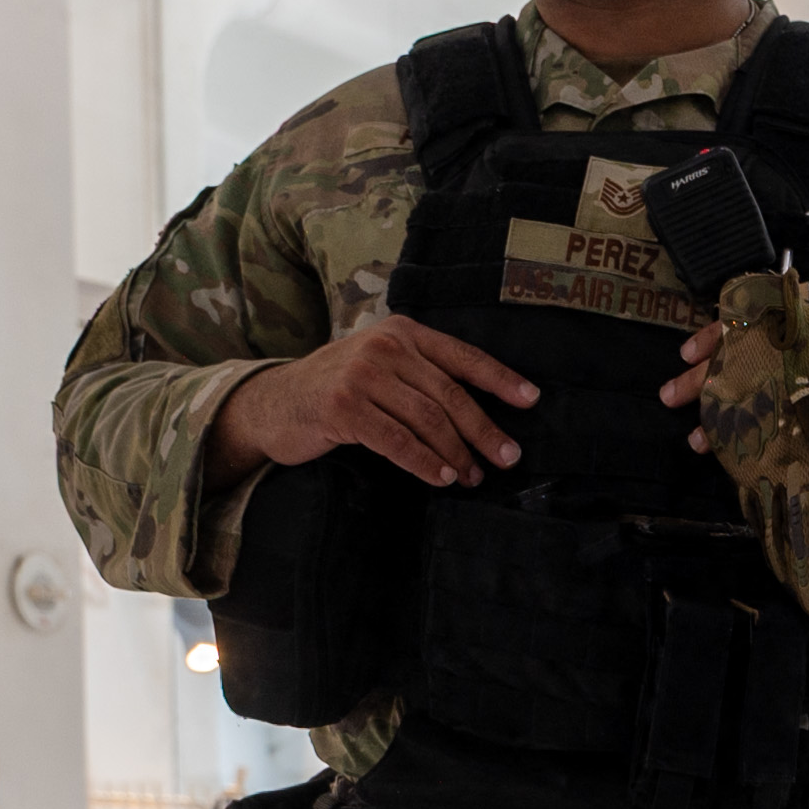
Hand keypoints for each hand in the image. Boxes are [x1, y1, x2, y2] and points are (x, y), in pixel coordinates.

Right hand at [208, 323, 532, 492]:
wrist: (276, 401)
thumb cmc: (339, 389)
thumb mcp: (382, 366)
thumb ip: (422, 375)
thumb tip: (480, 416)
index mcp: (403, 331)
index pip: (462, 356)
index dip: (500, 379)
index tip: (532, 401)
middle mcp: (385, 346)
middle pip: (449, 394)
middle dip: (483, 430)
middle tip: (507, 458)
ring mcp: (362, 374)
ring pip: (426, 419)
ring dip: (456, 453)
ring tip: (472, 477)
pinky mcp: (343, 406)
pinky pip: (396, 440)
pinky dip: (424, 462)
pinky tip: (441, 477)